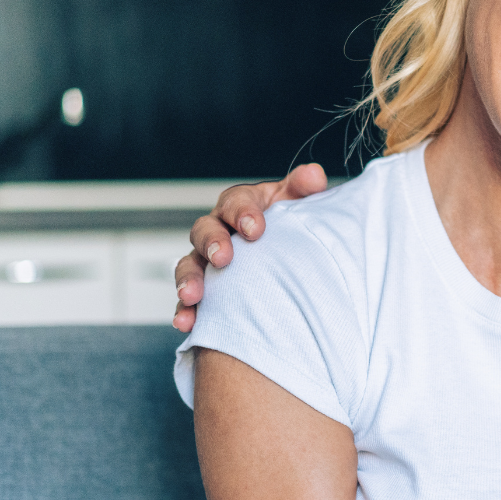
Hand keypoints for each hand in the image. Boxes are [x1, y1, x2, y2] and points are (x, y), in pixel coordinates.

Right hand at [172, 163, 327, 331]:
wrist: (290, 254)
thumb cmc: (291, 223)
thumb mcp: (299, 202)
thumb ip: (304, 188)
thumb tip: (315, 176)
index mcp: (242, 205)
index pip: (235, 202)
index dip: (242, 213)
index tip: (255, 229)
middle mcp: (219, 230)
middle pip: (204, 231)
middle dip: (212, 243)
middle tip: (224, 258)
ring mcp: (207, 260)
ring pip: (189, 266)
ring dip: (189, 280)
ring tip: (193, 297)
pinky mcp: (205, 289)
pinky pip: (188, 300)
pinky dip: (185, 311)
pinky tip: (187, 323)